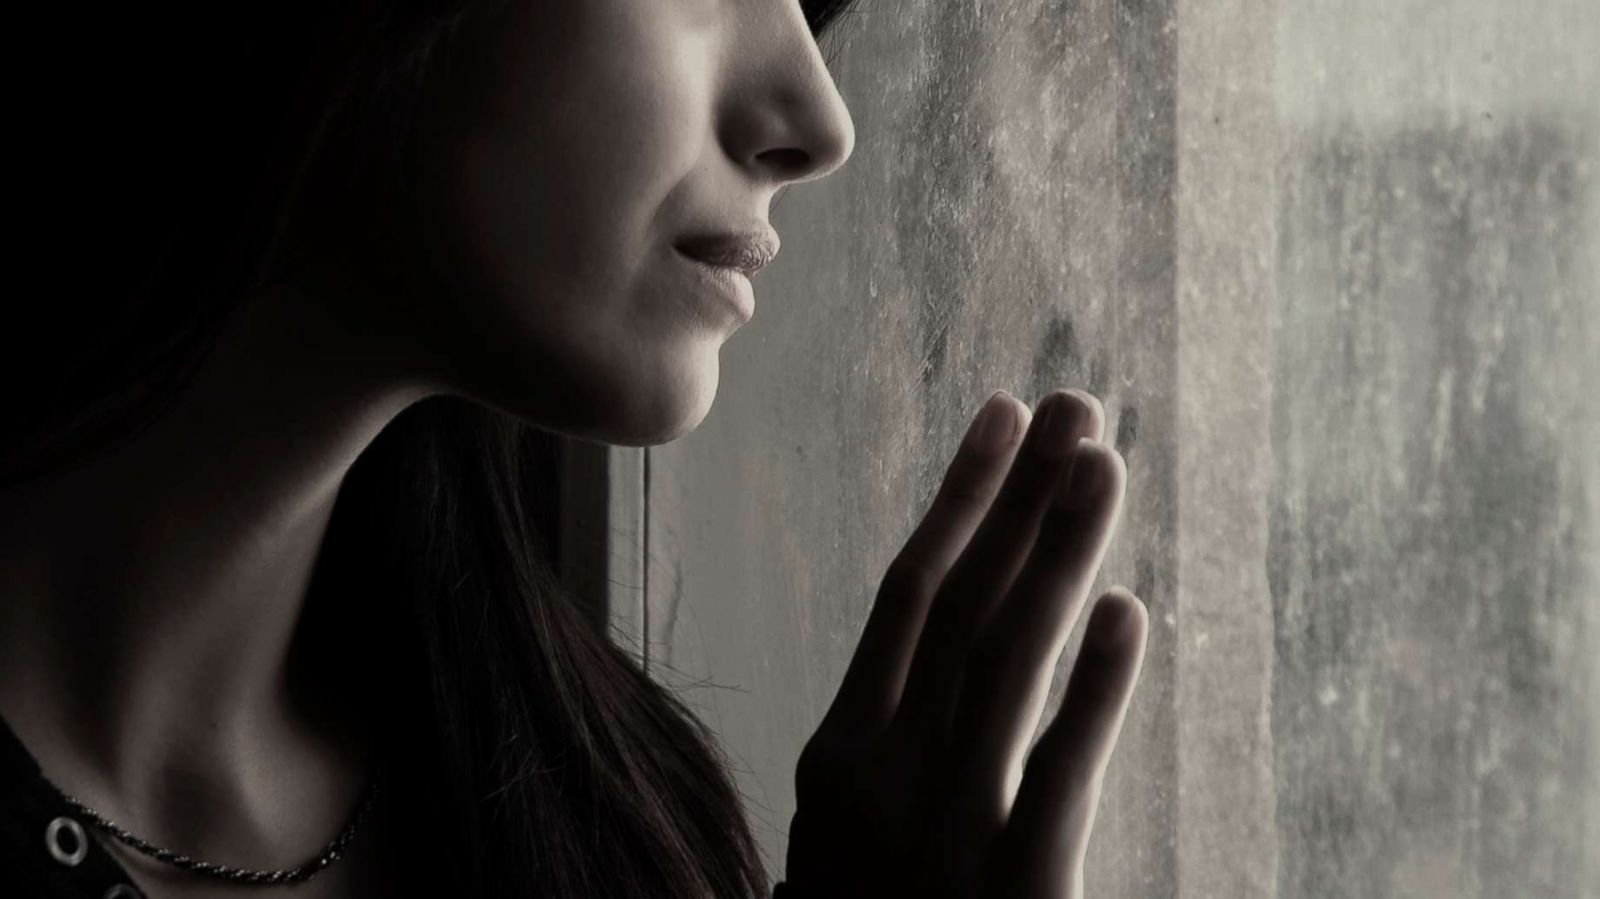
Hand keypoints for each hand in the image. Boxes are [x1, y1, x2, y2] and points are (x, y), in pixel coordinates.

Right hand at [780, 388, 1147, 898]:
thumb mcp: (848, 838)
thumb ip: (889, 746)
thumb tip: (955, 637)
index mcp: (839, 756)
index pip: (910, 595)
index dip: (962, 500)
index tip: (1003, 418)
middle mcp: (885, 774)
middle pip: (964, 603)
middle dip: (1021, 496)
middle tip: (1076, 403)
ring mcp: (947, 829)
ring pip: (1006, 659)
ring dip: (1057, 552)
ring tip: (1102, 462)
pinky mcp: (1017, 889)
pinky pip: (1060, 771)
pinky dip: (1094, 688)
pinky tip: (1128, 612)